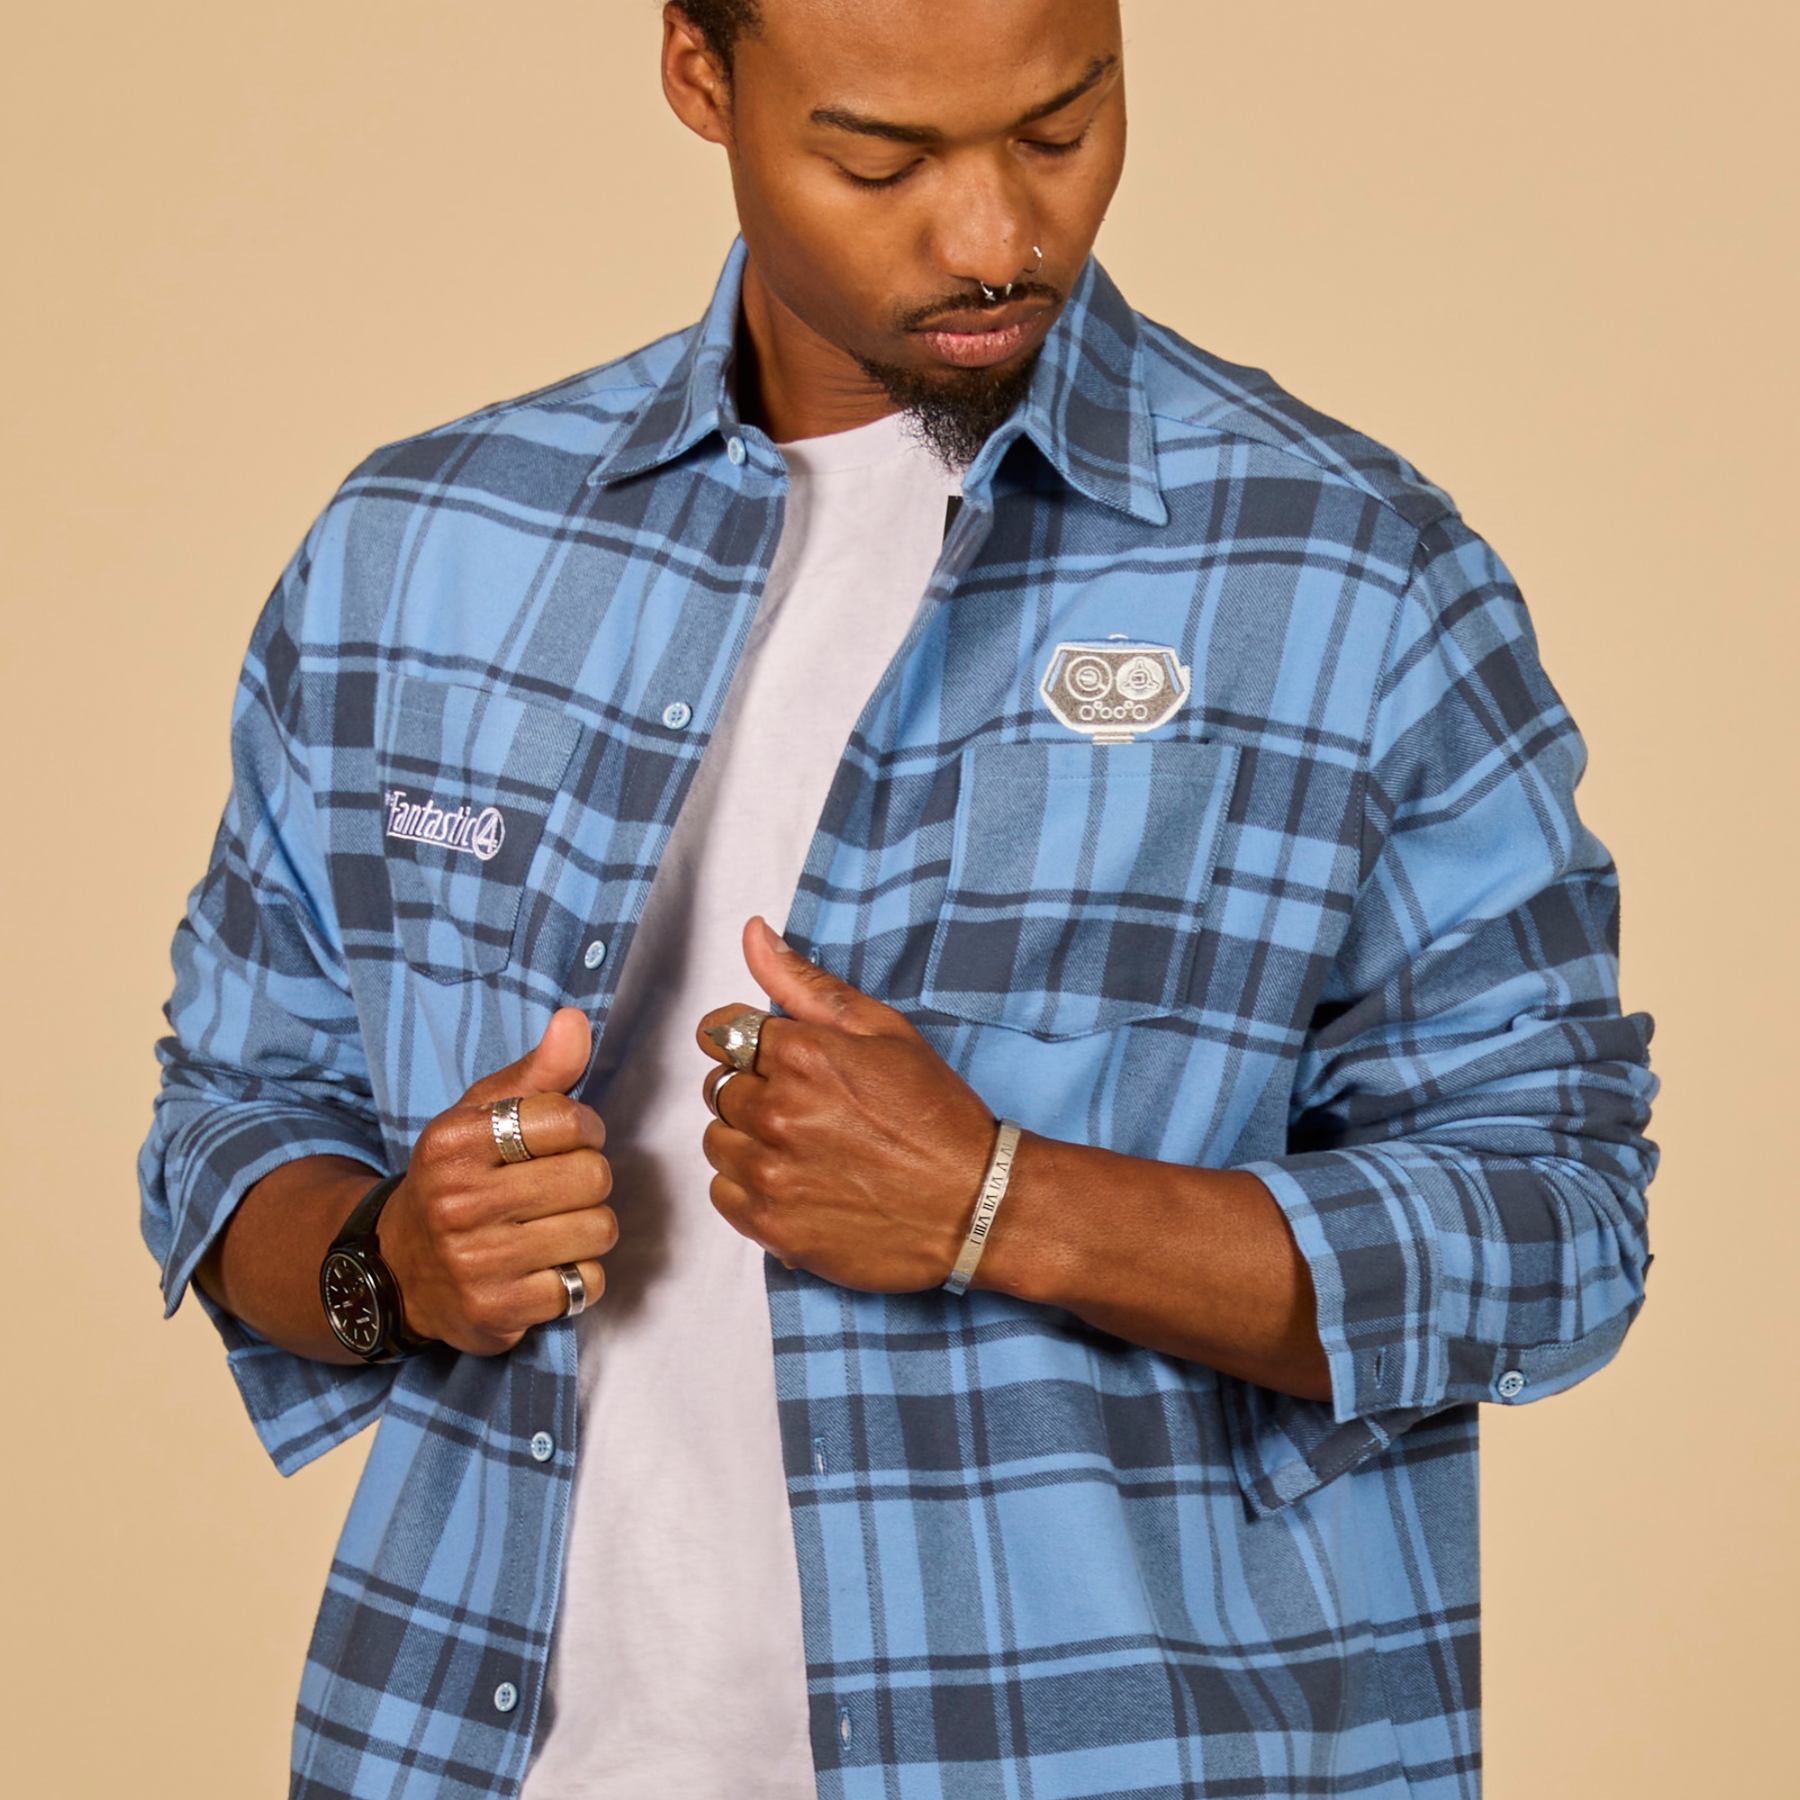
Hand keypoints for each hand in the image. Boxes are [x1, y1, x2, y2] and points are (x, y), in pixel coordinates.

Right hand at [378, 1008, 617, 1354]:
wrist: (396, 1267)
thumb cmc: (456, 1179)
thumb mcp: (480, 1115)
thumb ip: (536, 1071)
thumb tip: (574, 1021)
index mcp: (455, 1142)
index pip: (567, 1120)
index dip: (584, 1128)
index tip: (567, 1139)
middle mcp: (458, 1201)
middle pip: (592, 1177)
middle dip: (589, 1180)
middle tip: (561, 1188)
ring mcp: (475, 1261)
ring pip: (597, 1232)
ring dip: (588, 1229)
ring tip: (553, 1227)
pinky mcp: (495, 1311)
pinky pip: (585, 1284)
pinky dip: (577, 1277)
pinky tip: (544, 1268)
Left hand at [696, 919, 997, 1290]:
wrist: (975, 1205)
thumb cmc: (936, 1114)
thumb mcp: (885, 1031)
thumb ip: (808, 985)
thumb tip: (753, 932)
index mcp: (801, 1054)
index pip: (722, 1032)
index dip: (751, 1046)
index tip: (779, 1063)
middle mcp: (777, 1112)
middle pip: (718, 1088)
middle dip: (752, 1092)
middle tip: (807, 1111)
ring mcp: (770, 1173)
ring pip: (717, 1141)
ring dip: (747, 1141)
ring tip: (803, 1149)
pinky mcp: (771, 1225)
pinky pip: (722, 1194)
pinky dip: (749, 1188)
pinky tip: (794, 1183)